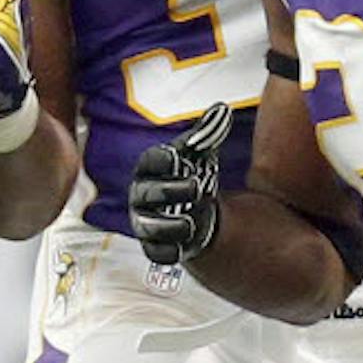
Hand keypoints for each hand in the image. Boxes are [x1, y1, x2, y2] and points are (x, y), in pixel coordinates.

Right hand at [128, 102, 232, 264]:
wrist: (194, 211)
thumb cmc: (191, 176)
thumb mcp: (199, 155)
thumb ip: (207, 134)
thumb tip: (221, 110)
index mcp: (150, 170)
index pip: (149, 162)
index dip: (160, 160)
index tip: (178, 158)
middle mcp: (141, 195)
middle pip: (148, 194)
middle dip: (170, 191)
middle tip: (198, 188)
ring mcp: (145, 222)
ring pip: (149, 226)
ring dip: (170, 225)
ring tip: (193, 223)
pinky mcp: (154, 246)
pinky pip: (155, 252)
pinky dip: (168, 252)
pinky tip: (184, 247)